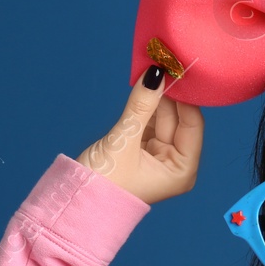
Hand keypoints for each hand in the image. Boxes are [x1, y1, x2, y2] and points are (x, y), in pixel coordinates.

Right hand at [75, 66, 202, 204]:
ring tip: (152, 68)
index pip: (192, 125)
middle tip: (163, 62)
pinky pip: (146, 123)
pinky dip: (144, 107)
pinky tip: (143, 86)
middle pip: (177, 120)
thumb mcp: (124, 140)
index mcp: (182, 170)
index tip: (178, 70)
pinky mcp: (138, 151)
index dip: (186, 97)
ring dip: (156, 97)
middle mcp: (174, 164)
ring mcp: (157, 157)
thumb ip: (141, 105)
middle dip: (169, 93)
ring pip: (161, 119)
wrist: (72, 203)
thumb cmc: (102, 184)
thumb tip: (156, 74)